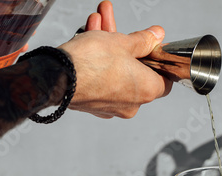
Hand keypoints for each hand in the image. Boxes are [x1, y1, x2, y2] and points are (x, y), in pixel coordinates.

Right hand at [60, 1, 171, 118]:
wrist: (57, 77)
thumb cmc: (92, 63)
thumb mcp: (123, 42)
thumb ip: (144, 40)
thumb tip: (156, 36)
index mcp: (147, 91)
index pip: (164, 79)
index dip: (157, 60)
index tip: (150, 46)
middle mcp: (132, 104)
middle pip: (135, 70)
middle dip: (126, 44)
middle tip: (119, 27)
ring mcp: (111, 106)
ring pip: (115, 72)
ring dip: (108, 47)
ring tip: (99, 22)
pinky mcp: (93, 104)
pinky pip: (101, 80)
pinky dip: (97, 62)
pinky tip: (89, 37)